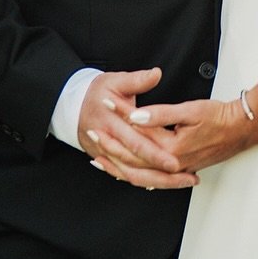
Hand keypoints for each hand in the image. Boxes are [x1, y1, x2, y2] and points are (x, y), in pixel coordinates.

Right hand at [79, 67, 198, 189]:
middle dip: (162, 174)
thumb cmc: (96, 94)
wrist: (72, 106)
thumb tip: (155, 74)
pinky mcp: (108, 160)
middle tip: (185, 176)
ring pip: (132, 175)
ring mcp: (107, 155)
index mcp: (111, 123)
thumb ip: (138, 80)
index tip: (174, 162)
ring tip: (183, 181)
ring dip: (158, 181)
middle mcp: (108, 143)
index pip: (136, 143)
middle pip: (136, 165)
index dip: (155, 154)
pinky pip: (127, 176)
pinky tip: (163, 184)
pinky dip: (145, 182)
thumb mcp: (116, 81)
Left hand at [92, 96, 257, 185]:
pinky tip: (124, 172)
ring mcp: (177, 168)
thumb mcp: (191, 110)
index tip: (105, 103)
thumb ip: (161, 114)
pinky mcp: (180, 169)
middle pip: (133, 158)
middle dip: (110, 146)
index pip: (138, 133)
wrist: (243, 128)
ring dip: (117, 165)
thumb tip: (135, 117)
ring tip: (99, 158)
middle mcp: (173, 162)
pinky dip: (134, 174)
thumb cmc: (221, 117)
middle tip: (92, 133)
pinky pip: (151, 178)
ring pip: (139, 173)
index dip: (120, 116)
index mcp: (173, 147)